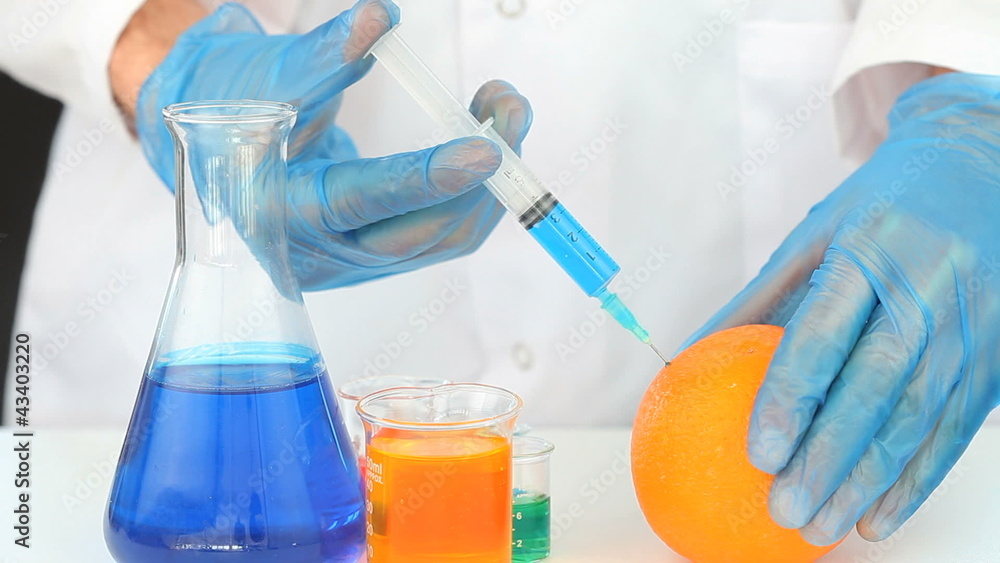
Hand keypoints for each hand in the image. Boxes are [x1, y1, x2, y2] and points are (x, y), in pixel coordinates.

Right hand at [133, 1, 531, 289]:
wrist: (210, 146)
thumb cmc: (225, 108)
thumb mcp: (263, 77)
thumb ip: (323, 56)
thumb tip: (379, 19)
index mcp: (277, 210)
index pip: (361, 201)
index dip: (427, 178)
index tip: (486, 150)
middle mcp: (318, 249)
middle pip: (418, 234)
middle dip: (480, 176)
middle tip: (510, 108)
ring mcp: (350, 258)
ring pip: (440, 240)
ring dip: (488, 183)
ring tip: (503, 113)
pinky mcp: (373, 249)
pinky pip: (439, 234)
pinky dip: (472, 191)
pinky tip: (484, 142)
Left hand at [682, 73, 999, 544]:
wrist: (982, 166)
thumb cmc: (882, 205)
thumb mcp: (813, 235)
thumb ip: (757, 299)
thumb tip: (687, 357)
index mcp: (868, 252)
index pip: (823, 335)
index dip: (792, 399)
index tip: (759, 453)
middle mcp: (926, 290)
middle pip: (875, 388)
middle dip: (829, 458)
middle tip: (786, 510)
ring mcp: (971, 325)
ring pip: (918, 418)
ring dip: (870, 482)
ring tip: (825, 526)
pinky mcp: (997, 354)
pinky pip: (956, 427)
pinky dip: (919, 478)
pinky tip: (881, 513)